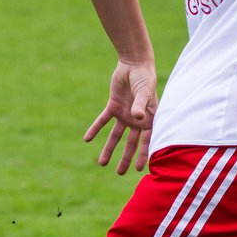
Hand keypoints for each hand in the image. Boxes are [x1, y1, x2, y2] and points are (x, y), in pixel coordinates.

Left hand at [83, 59, 157, 174]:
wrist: (134, 63)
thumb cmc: (144, 77)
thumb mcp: (144, 92)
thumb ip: (140, 105)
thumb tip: (139, 117)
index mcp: (149, 118)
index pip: (147, 140)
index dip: (143, 154)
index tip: (138, 169)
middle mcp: (136, 119)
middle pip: (130, 142)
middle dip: (125, 158)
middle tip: (120, 173)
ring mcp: (124, 114)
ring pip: (116, 135)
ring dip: (108, 148)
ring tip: (101, 163)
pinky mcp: (113, 106)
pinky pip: (103, 120)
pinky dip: (95, 129)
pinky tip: (87, 139)